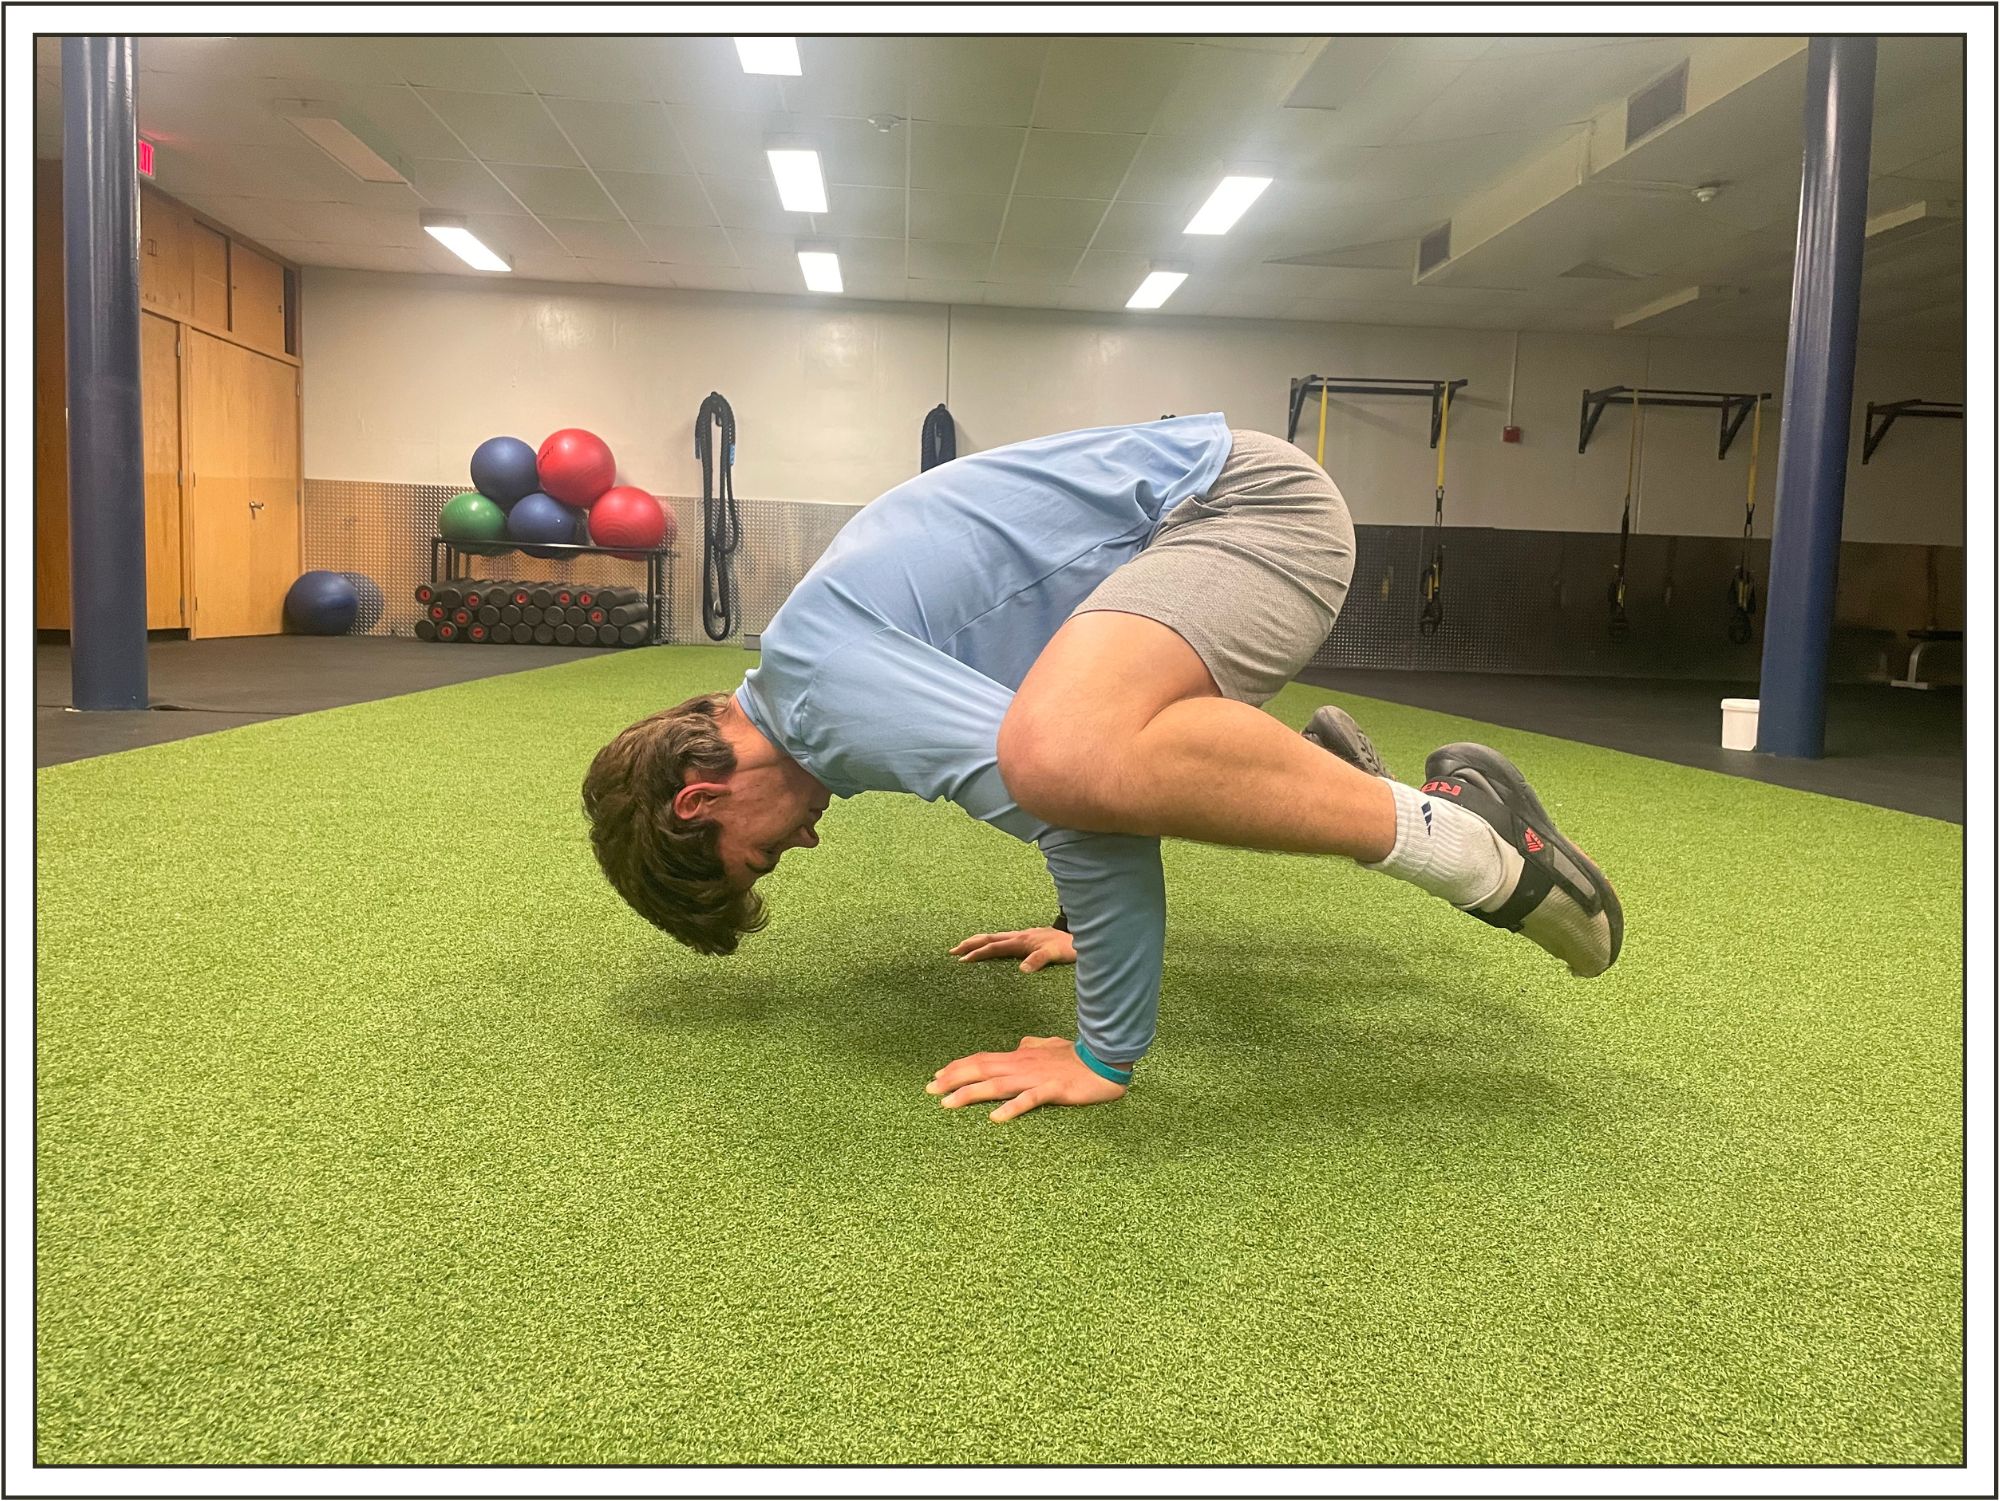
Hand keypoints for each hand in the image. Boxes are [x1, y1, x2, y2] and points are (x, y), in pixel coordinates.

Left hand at [926, 1036, 1126, 1121]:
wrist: (1105, 1060)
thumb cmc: (1077, 1056)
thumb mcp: (1050, 1047)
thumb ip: (1033, 1046)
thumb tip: (1021, 1043)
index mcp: (1020, 1056)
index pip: (982, 1060)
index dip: (958, 1067)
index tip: (937, 1075)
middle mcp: (1022, 1065)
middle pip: (981, 1070)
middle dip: (953, 1079)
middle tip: (929, 1089)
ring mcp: (1036, 1078)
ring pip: (997, 1085)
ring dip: (970, 1093)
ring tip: (947, 1103)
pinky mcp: (1053, 1091)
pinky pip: (1029, 1100)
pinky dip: (1011, 1108)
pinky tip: (995, 1118)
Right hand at [948, 926, 1075, 971]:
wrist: (1085, 938)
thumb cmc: (1070, 948)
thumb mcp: (1055, 955)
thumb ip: (1038, 961)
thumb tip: (1021, 970)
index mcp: (1022, 941)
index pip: (994, 947)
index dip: (977, 953)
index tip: (961, 960)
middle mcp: (1020, 936)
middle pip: (990, 938)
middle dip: (970, 944)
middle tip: (952, 951)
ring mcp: (1024, 936)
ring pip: (995, 937)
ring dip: (979, 942)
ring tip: (964, 947)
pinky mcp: (1029, 939)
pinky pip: (1004, 939)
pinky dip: (991, 942)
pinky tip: (991, 947)